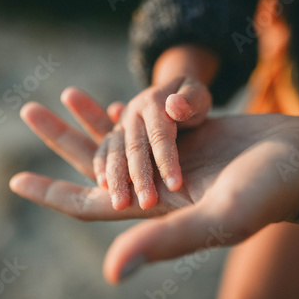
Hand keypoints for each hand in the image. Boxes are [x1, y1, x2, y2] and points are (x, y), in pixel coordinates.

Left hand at [10, 88, 298, 283]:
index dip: (51, 193)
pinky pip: (149, 122)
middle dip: (60, 138)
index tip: (15, 180)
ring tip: (67, 94)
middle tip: (28, 111)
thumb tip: (111, 273)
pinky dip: (129, 112)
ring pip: (120, 138)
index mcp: (154, 207)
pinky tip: (116, 104)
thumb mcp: (217, 219)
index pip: (89, 203)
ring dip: (91, 118)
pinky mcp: (190, 137)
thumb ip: (165, 241)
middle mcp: (157, 184)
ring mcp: (173, 158)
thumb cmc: (270, 194)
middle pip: (95, 162)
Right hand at [94, 76, 211, 209]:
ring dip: (116, 179)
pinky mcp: (115, 136)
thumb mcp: (198, 95)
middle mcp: (134, 113)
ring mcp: (122, 125)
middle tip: (148, 204)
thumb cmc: (191, 100)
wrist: (173, 93)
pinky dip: (101, 168)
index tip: (175, 186)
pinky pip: (103, 151)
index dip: (167, 161)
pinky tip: (103, 187)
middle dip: (140, 178)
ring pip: (115, 153)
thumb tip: (175, 106)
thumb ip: (190, 99)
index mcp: (154, 103)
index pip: (160, 135)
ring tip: (120, 204)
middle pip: (135, 148)